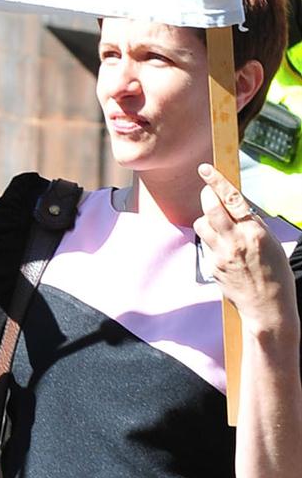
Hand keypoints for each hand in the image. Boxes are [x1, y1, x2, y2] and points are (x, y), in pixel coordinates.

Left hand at [196, 166, 297, 333]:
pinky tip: (226, 252)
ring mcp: (221, 254)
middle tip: (209, 193)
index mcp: (255, 232)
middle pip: (210, 208)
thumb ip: (253, 224)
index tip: (205, 169)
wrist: (267, 308)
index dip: (217, 181)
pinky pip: (206, 244)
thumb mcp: (272, 243)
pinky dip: (212, 241)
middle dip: (207, 196)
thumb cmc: (276, 274)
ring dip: (208, 220)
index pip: (232, 200)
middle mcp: (235, 241)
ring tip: (221, 229)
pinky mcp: (212, 266)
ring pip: (202, 224)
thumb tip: (236, 207)